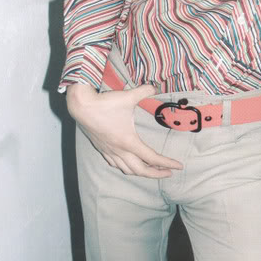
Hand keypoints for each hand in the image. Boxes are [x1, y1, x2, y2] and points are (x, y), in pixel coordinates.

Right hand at [67, 83, 183, 178]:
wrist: (82, 106)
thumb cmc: (105, 103)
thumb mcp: (129, 96)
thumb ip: (145, 91)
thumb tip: (155, 87)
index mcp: (129, 141)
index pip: (152, 158)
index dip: (167, 163)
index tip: (178, 166)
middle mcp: (120, 150)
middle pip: (140, 170)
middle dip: (156, 173)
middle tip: (168, 172)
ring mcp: (110, 151)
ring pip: (127, 170)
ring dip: (141, 172)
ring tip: (152, 170)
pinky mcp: (102, 149)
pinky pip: (115, 164)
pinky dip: (126, 167)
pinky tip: (129, 164)